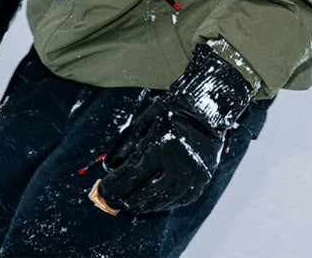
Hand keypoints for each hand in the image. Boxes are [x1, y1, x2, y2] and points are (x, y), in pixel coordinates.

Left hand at [98, 48, 253, 212]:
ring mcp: (191, 176)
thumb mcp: (147, 120)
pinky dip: (164, 204)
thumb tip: (110, 167)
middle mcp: (177, 165)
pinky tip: (153, 202)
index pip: (131, 176)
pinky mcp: (202, 180)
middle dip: (125, 199)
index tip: (103, 190)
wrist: (208, 107)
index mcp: (161, 148)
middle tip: (112, 201)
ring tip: (130, 205)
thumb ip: (128, 144)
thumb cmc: (173, 109)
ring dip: (143, 204)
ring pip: (162, 200)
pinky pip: (180, 201)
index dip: (115, 186)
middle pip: (144, 193)